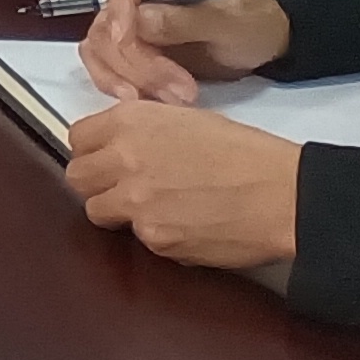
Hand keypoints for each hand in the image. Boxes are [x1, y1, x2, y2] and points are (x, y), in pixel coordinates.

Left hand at [63, 102, 300, 272]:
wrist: (282, 194)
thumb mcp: (184, 119)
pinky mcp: (156, 240)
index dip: (92, 150)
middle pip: (77, 177)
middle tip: (122, 186)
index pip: (78, 137)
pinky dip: (155, 234)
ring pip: (99, 212)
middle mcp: (123, 160)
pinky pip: (139, 239)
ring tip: (153, 208)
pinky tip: (184, 224)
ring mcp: (136, 204)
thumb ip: (141, 130)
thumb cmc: (243, 151)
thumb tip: (117, 144)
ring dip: (118, 212)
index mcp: (130, 122)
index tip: (106, 158)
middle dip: (96, 182)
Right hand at [80, 0, 292, 104]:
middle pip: (109, 18)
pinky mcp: (133, 43)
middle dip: (138, 60)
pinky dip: (120, 84)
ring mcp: (133, 15)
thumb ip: (186, 20)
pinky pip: (106, 63)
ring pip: (101, 45)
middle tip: (180, 92)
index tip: (125, 42)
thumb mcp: (231, 21)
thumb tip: (138, 22)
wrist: (266, 37)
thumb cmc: (254, 20)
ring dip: (130, 77)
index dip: (119, 8)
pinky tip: (149, 100)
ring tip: (175, 100)